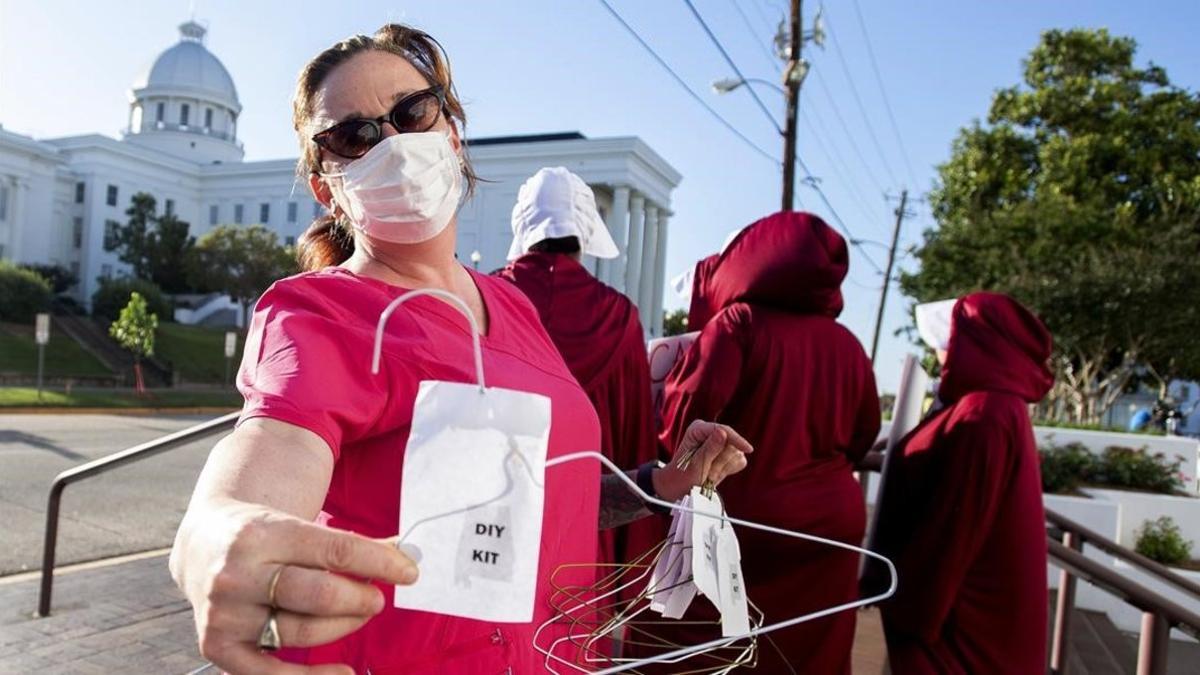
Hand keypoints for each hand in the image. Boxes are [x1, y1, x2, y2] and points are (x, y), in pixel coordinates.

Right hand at [170, 501, 418, 674]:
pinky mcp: (218, 645)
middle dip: (360, 599)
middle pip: (319, 594)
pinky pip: (270, 672)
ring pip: (301, 631)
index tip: (409, 572)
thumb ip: (349, 545)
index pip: (336, 549)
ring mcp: (225, 612)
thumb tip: (406, 556)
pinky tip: (343, 672)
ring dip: (343, 627)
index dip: (380, 562)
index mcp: (264, 533)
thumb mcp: (299, 525)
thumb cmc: (266, 536)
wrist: (203, 545)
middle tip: (377, 600)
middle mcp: (239, 573)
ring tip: (358, 615)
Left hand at [653, 420, 752, 501]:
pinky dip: (729, 470)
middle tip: (707, 473)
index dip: (736, 439)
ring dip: (723, 468)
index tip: (748, 449)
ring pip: (736, 453)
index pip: (722, 429)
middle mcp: (710, 433)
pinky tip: (716, 473)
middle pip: (731, 443)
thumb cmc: (683, 475)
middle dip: (721, 462)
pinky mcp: (729, 454)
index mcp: (698, 429)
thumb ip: (709, 448)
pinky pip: (739, 461)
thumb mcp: (695, 464)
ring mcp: (721, 443)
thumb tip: (722, 432)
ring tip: (709, 474)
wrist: (682, 488)